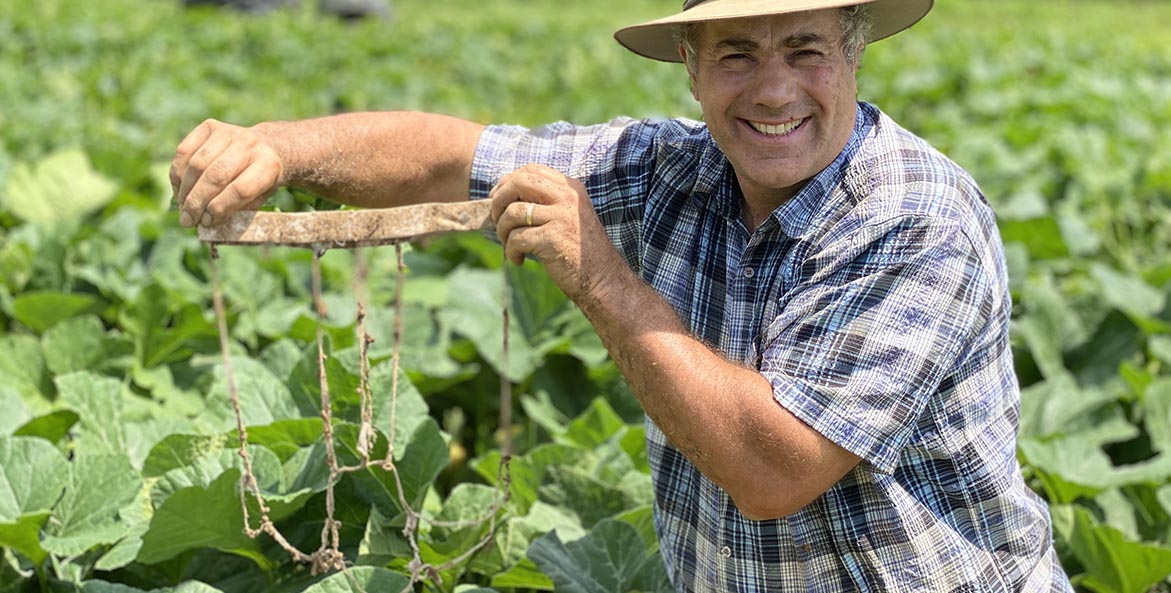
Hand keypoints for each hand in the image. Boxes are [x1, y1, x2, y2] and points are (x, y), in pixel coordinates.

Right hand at [170, 118, 282, 226]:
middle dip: (197, 202)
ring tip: (182, 208)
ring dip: (185, 190)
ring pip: (196, 164)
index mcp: (267, 165)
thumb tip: (206, 223)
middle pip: (215, 176)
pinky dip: (177, 173)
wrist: (266, 146)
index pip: (240, 189)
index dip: (219, 208)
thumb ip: (237, 209)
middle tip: (188, 220)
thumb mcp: (259, 197)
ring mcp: (228, 132)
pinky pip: (184, 151)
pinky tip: (179, 189)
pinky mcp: (209, 126)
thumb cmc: (259, 180)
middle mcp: (249, 144)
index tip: (206, 222)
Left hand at [489, 164, 624, 301]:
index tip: (497, 198)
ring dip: (502, 231)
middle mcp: (568, 197)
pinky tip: (519, 260)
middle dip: (499, 200)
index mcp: (571, 188)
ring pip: (512, 212)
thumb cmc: (578, 251)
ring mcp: (562, 216)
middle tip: (496, 220)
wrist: (602, 279)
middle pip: (519, 182)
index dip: (508, 182)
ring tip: (510, 245)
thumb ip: (545, 202)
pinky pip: (516, 238)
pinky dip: (511, 251)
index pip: (531, 169)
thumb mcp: (567, 216)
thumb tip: (501, 195)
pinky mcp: (553, 238)